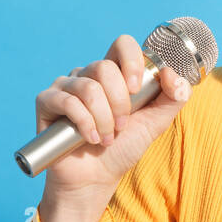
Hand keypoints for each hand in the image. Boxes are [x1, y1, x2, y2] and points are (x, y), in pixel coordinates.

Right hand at [36, 34, 190, 199]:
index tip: (136, 90)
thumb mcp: (157, 122)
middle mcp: (88, 74)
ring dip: (104, 119)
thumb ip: (174, 97)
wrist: (97, 178)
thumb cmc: (125, 147)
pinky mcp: (46, 101)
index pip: (122, 44)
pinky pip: (68, 102)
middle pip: (105, 68)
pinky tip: (91, 139)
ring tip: (107, 138)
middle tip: (122, 126)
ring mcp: (65, 86)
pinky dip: (85, 124)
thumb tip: (171, 73)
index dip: (132, 62)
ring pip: (88, 88)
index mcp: (115, 73)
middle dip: (120, 104)